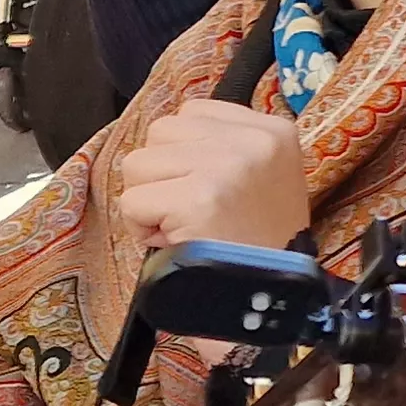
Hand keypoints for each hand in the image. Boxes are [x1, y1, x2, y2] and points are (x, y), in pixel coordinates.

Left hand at [111, 100, 311, 254]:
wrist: (275, 294)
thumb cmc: (261, 241)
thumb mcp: (265, 174)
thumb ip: (224, 145)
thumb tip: (166, 139)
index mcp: (273, 130)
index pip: (193, 111)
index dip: (185, 153)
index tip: (208, 187)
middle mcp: (252, 141)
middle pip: (160, 131)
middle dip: (163, 173)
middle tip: (192, 209)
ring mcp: (224, 167)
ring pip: (138, 163)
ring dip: (149, 198)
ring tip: (183, 224)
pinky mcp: (197, 200)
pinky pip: (131, 201)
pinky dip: (141, 227)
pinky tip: (174, 241)